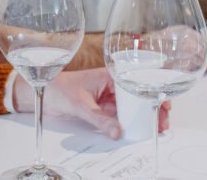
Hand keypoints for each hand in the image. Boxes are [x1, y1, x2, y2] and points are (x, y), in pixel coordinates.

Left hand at [13, 68, 149, 139]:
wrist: (42, 95)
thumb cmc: (59, 88)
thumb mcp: (81, 104)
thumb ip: (99, 119)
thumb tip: (117, 131)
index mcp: (109, 76)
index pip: (137, 83)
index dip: (152, 93)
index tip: (163, 104)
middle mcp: (111, 85)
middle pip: (137, 97)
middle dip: (151, 108)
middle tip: (162, 122)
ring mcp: (107, 98)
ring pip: (130, 108)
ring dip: (141, 117)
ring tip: (154, 128)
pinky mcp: (102, 109)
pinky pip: (119, 117)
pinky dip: (128, 123)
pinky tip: (136, 130)